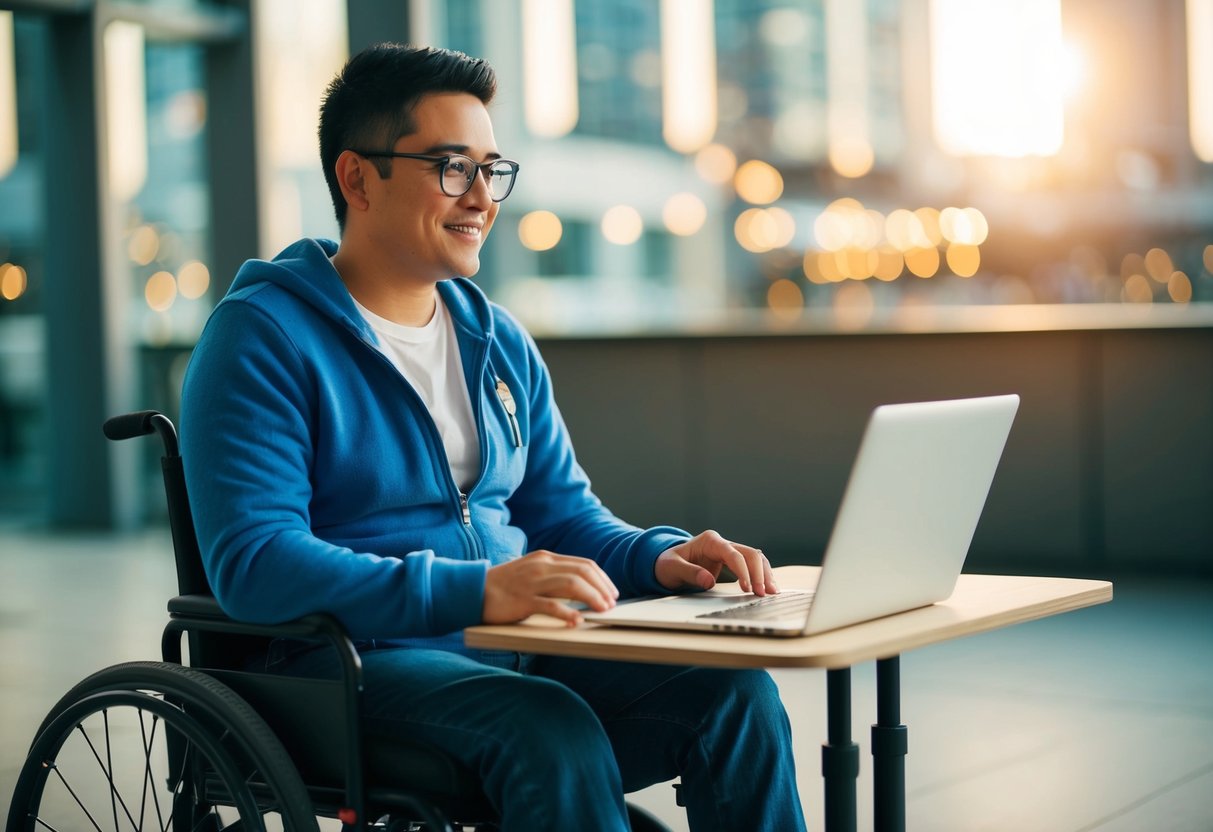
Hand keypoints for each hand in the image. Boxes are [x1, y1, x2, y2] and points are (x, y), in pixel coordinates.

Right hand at [483, 550, 618, 626]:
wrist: (472, 589)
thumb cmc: (504, 586)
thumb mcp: (531, 573)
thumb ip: (552, 576)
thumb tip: (580, 589)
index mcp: (546, 558)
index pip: (583, 564)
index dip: (602, 578)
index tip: (611, 592)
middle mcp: (541, 566)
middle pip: (582, 572)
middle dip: (602, 588)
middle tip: (612, 603)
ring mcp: (532, 582)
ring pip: (572, 585)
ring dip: (592, 598)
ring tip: (603, 610)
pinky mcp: (522, 599)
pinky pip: (550, 606)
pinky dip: (567, 613)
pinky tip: (577, 621)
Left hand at [654, 530, 776, 595]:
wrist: (667, 563)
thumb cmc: (668, 564)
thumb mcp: (672, 568)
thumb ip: (689, 573)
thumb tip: (709, 581)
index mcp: (709, 541)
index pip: (733, 554)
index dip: (743, 571)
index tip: (747, 588)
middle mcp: (722, 543)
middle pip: (749, 554)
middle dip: (759, 573)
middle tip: (763, 594)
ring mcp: (729, 551)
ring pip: (755, 558)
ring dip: (765, 574)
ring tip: (772, 592)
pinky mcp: (733, 561)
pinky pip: (752, 565)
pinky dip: (761, 575)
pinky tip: (768, 588)